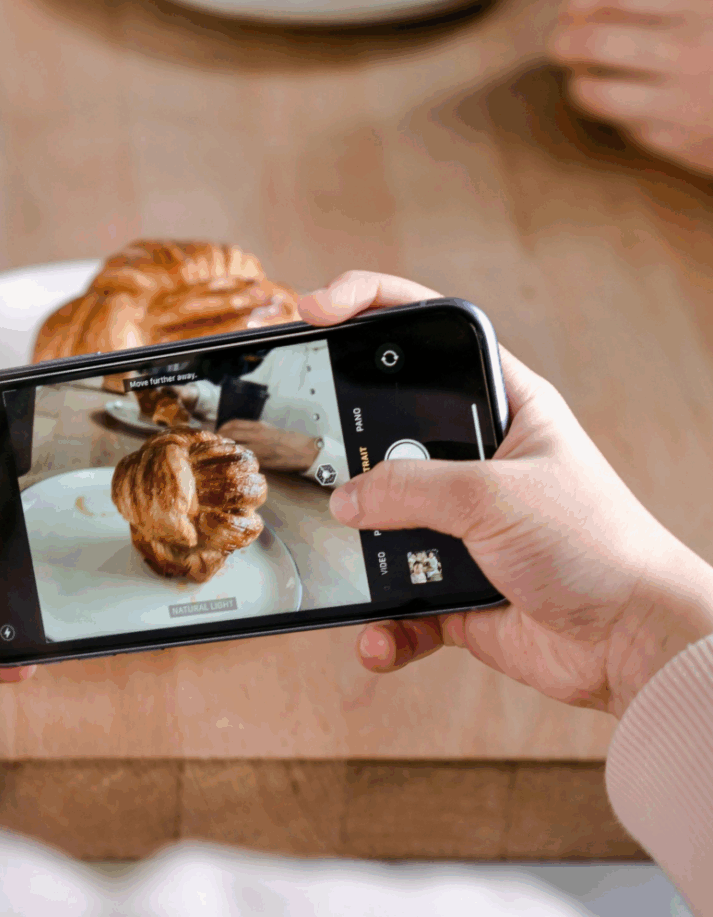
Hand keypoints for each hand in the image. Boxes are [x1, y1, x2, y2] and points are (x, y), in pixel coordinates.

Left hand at [217, 419, 320, 470]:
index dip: (221, 428)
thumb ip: (253, 431)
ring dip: (224, 452)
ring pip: (234, 448)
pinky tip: (232, 465)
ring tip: (219, 456)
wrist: (305, 451)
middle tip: (212, 446)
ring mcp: (259, 448)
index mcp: (259, 426)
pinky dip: (235, 462)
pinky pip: (244, 460)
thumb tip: (236, 434)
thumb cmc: (289, 440)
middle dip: (218, 440)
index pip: (233, 424)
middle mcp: (256, 435)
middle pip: (229, 435)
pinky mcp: (262, 461)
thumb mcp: (270, 429)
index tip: (216, 433)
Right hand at [299, 271, 712, 717]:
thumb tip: (348, 501)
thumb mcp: (495, 495)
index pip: (428, 333)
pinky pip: (396, 596)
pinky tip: (380, 634)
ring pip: (382, 521)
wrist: (633, 643)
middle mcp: (475, 459)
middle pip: (388, 432)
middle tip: (318, 465)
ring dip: (364, 552)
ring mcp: (461, 522)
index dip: (371, 307)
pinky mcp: (452, 581)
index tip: (318, 311)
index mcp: (502, 406)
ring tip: (356, 565)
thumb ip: (411, 489)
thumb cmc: (596, 547)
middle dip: (351, 454)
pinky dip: (383, 620)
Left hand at [548, 0, 712, 176]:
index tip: (572, 5)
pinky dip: (616, 114)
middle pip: (590, 41)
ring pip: (592, 93)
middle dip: (563, 42)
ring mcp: (677, 102)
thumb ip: (674, 3)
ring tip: (585, 77)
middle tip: (562, 44)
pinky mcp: (673, 142)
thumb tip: (600, 5)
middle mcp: (686, 52)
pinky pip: (622, 126)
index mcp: (704, 4)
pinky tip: (628, 104)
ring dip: (578, 83)